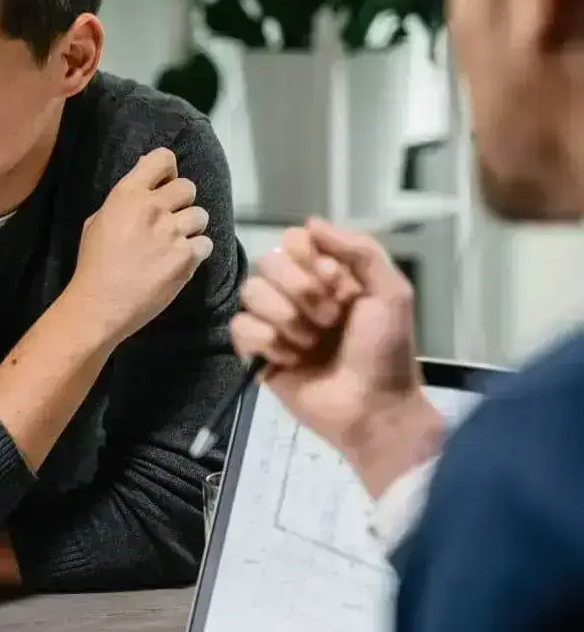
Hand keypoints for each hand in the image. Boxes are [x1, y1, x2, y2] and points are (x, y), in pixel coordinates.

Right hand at [66, 147, 212, 342]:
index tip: (163, 184)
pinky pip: (205, 244)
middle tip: (169, 220)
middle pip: (187, 187)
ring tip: (175, 244)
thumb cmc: (94, 263)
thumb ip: (125, 198)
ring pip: (201, 215)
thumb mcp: (98, 220)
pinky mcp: (186, 258)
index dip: (167, 170)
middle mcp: (152, 208)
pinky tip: (179, 261)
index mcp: (127, 195)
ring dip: (191, 228)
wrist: (100, 304)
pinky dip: (196, 253)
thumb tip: (145, 175)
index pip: (162, 158)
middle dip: (181, 202)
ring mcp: (172, 233)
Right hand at [228, 219, 442, 497]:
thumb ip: (359, 249)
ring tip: (310, 345)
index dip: (310, 260)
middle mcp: (297, 294)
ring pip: (250, 294)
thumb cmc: (386, 352)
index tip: (338, 285)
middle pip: (267, 263)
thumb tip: (310, 222)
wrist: (373, 408)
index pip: (294, 241)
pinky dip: (267, 342)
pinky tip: (291, 360)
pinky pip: (240, 327)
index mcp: (328, 276)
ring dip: (286, 319)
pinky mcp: (256, 352)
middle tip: (330, 321)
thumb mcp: (391, 293)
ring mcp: (275, 322)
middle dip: (300, 292)